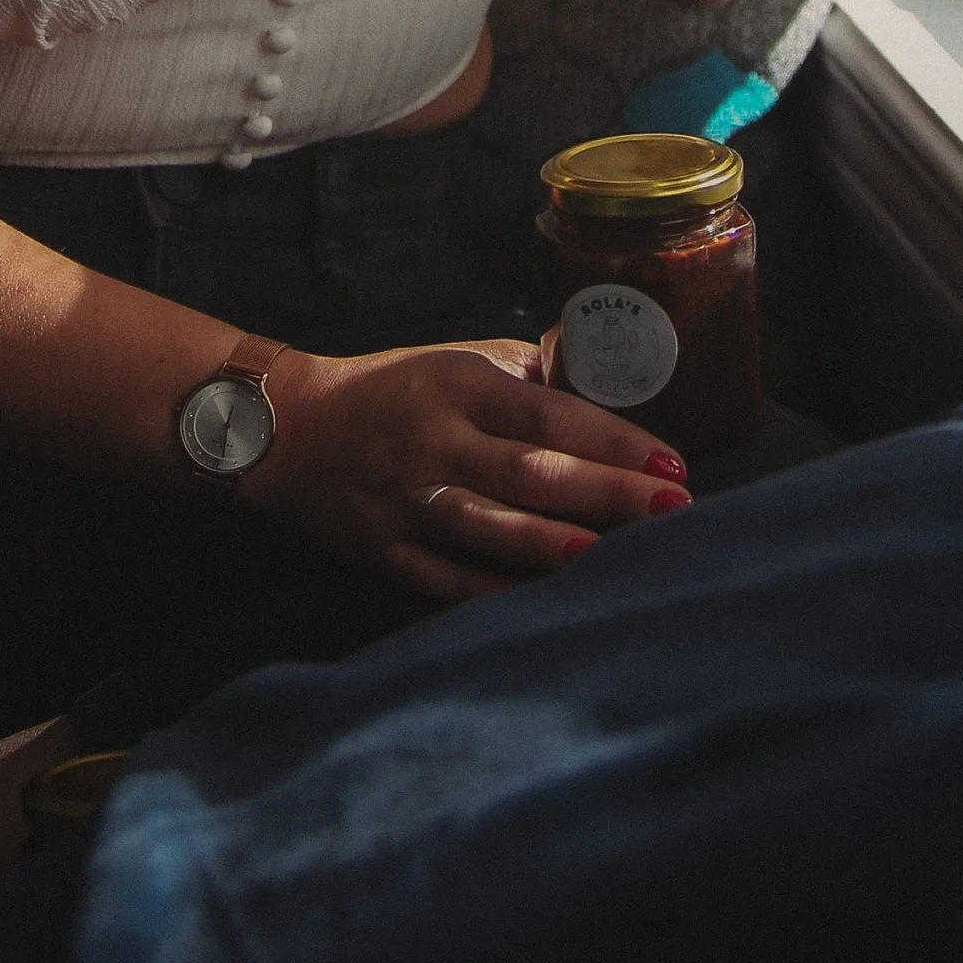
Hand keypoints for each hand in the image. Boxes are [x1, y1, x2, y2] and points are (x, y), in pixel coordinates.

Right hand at [248, 340, 689, 605]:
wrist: (290, 430)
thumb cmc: (392, 391)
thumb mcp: (454, 361)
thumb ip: (525, 373)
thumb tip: (602, 375)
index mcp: (459, 387)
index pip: (549, 414)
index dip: (612, 439)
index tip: (671, 462)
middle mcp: (436, 443)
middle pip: (532, 472)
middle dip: (607, 492)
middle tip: (673, 510)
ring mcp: (408, 501)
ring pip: (490, 528)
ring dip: (553, 544)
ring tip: (611, 556)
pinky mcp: (385, 551)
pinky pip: (447, 579)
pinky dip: (495, 590)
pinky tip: (544, 601)